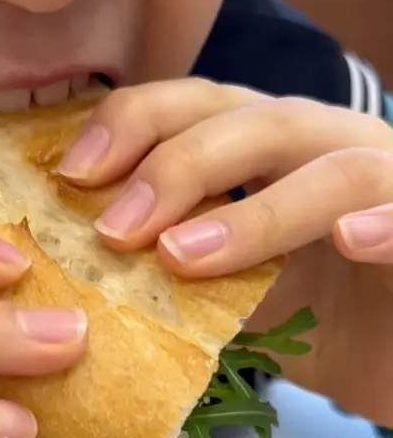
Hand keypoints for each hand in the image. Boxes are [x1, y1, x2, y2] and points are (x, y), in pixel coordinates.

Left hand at [57, 79, 392, 424]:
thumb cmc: (319, 327)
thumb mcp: (233, 298)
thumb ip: (181, 275)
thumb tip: (90, 277)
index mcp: (273, 158)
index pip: (200, 110)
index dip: (135, 126)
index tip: (75, 176)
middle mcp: (329, 155)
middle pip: (256, 123)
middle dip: (177, 167)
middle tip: (115, 229)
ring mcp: (388, 192)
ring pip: (333, 171)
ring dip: (253, 212)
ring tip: (182, 257)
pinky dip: (386, 224)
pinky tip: (348, 239)